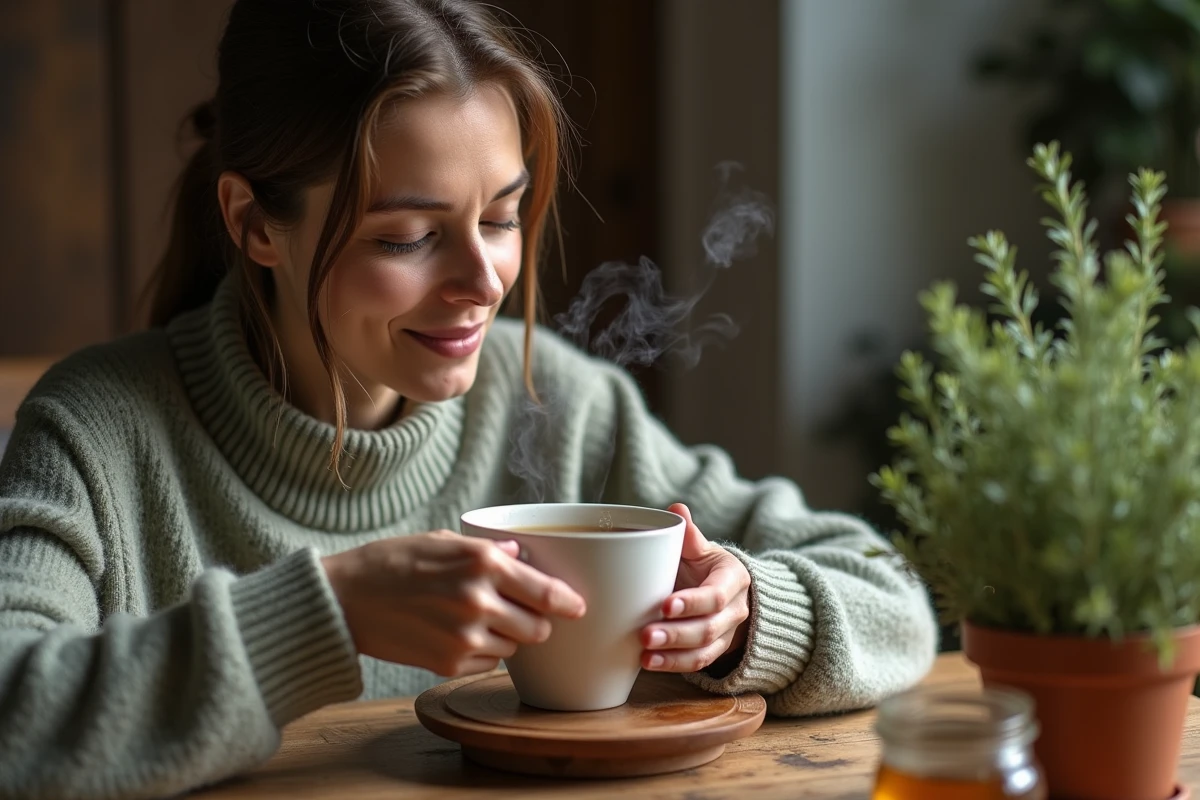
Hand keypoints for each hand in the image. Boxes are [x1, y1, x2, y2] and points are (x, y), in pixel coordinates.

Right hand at [322, 531, 586, 677]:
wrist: (343, 600)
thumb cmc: (392, 563)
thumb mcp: (443, 540)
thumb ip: (489, 550)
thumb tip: (521, 554)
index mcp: (483, 563)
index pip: (547, 592)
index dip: (568, 602)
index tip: (578, 606)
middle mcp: (479, 601)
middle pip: (538, 627)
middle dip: (535, 621)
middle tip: (518, 611)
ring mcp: (465, 637)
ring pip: (514, 647)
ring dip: (505, 636)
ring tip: (474, 618)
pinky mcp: (449, 664)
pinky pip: (487, 663)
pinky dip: (482, 652)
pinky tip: (455, 634)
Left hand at [640, 503, 750, 673]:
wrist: (725, 592)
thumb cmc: (705, 567)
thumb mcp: (702, 549)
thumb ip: (690, 536)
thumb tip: (676, 509)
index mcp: (733, 578)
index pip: (716, 594)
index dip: (693, 602)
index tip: (665, 605)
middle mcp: (735, 609)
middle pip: (709, 627)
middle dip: (677, 633)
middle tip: (645, 634)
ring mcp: (726, 634)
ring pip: (704, 650)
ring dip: (673, 655)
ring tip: (644, 655)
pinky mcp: (714, 651)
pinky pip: (698, 663)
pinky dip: (674, 665)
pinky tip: (649, 664)